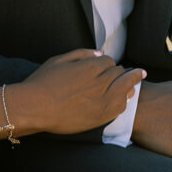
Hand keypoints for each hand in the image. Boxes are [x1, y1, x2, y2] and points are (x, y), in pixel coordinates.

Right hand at [11, 49, 144, 135]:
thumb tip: (101, 53)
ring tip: (138, 78)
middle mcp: (99, 84)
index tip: (106, 66)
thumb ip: (82, 54)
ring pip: (125, 89)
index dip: (107, 63)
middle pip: (119, 73)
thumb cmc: (42, 82)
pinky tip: (125, 98)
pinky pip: (121, 107)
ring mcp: (102, 102)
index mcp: (89, 67)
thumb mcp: (59, 60)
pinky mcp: (101, 118)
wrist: (34, 109)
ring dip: (129, 83)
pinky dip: (124, 100)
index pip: (109, 61)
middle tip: (124, 72)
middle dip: (119, 72)